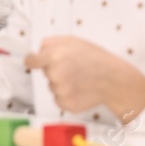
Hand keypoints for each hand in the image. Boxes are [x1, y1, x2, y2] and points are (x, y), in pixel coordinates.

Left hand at [23, 36, 144, 122]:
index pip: (30, 61)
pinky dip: (67, 95)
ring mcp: (60, 91)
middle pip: (46, 73)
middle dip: (55, 70)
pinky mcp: (65, 104)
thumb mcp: (73, 41)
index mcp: (53, 56)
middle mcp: (54, 74)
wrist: (114, 79)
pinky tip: (80, 90)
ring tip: (80, 79)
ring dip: (62, 83)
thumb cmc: (95, 58)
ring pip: (53, 86)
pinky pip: (59, 99)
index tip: (36, 62)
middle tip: (73, 68)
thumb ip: (50, 43)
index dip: (33, 61)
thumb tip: (37, 51)